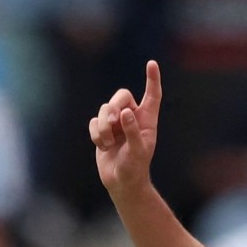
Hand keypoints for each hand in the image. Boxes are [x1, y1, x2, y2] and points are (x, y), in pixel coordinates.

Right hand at [89, 61, 162, 201]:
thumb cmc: (135, 168)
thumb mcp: (138, 151)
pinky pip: (94, 122)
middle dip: (113, 107)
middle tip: (112, 122)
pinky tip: (103, 146)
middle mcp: (132, 117)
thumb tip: (125, 113)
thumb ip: (133, 131)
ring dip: (104, 126)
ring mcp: (116, 123)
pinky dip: (96, 134)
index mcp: (147, 120)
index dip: (152, 79)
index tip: (152, 63)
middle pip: (121, 96)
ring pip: (105, 109)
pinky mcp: (102, 130)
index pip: (152, 95)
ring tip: (108, 143)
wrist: (121, 182)